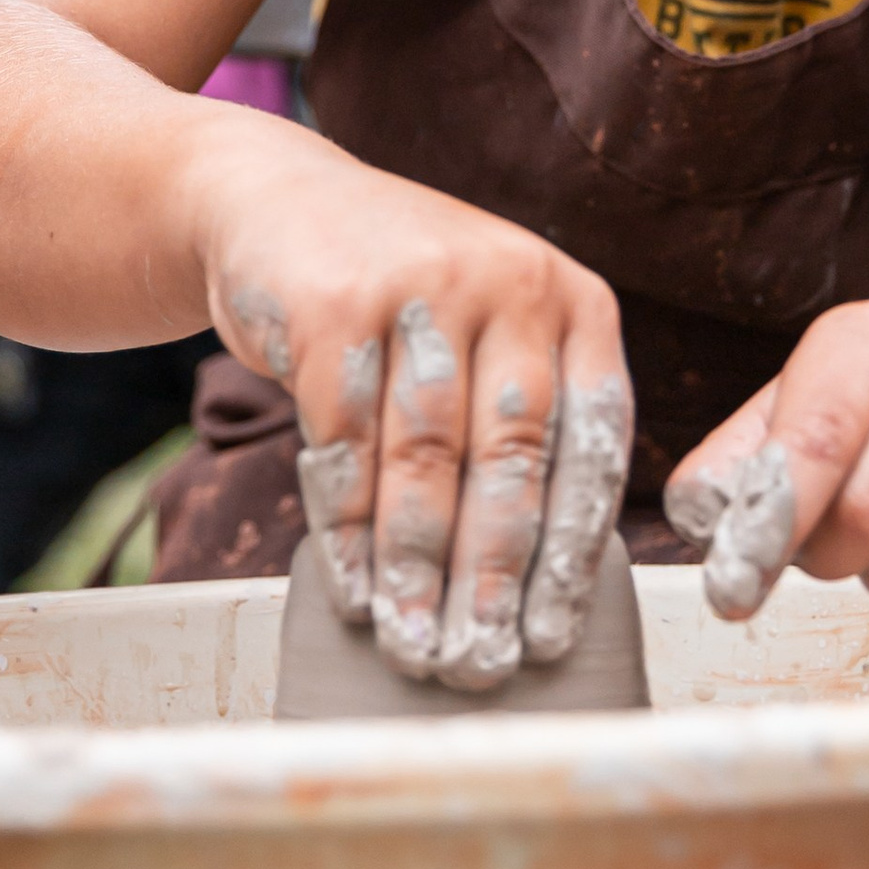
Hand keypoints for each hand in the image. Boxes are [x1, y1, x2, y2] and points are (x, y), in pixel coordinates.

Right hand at [184, 121, 630, 687]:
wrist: (276, 204)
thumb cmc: (402, 302)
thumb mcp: (488, 332)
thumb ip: (522, 424)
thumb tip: (535, 587)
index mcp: (573, 301)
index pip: (592, 441)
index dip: (572, 549)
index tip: (551, 636)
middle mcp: (511, 282)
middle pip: (512, 455)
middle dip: (495, 575)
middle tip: (480, 664)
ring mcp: (422, 284)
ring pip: (427, 457)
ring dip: (418, 567)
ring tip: (415, 646)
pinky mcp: (335, 303)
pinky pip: (345, 441)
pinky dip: (348, 528)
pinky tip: (355, 588)